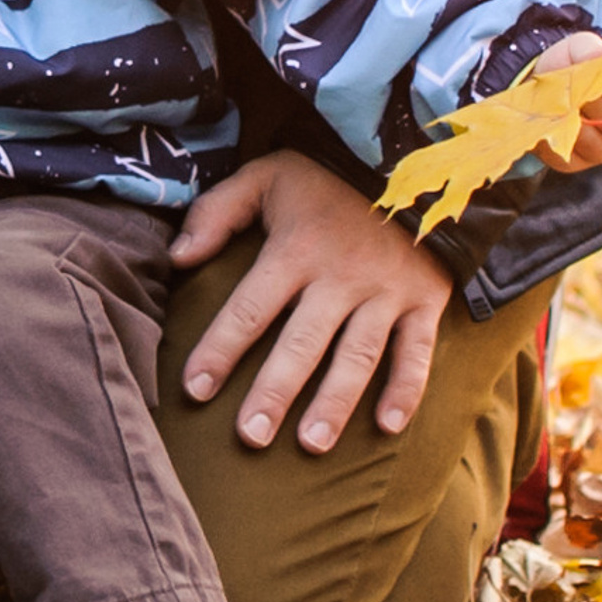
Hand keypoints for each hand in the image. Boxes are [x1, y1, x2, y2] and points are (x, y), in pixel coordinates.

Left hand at [171, 147, 452, 452]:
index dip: (219, 350)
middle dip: (274, 392)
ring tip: (311, 444)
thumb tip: (177, 258)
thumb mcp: (266, 176)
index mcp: (296, 249)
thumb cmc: (326, 176)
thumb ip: (217, 212)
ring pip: (358, 355)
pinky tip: (389, 428)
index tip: (194, 390)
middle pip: (301, 343)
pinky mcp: (424, 299)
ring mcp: (385, 291)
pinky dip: (407, 389)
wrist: (412, 156)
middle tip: (250, 437)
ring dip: (336, 402)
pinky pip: (417, 351)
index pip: (249, 309)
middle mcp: (340, 276)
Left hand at [527, 30, 601, 174]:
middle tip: (569, 91)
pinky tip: (545, 121)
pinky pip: (568, 155)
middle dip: (591, 104)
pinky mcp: (578, 162)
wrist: (535, 86)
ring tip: (554, 104)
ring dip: (571, 122)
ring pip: (595, 143)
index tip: (590, 72)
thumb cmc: (568, 65)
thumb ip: (594, 50)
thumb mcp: (579, 48)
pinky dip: (553, 137)